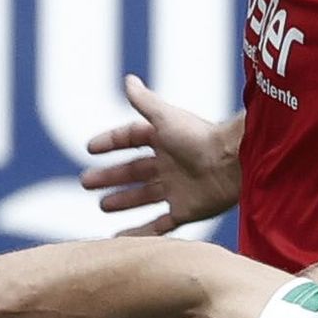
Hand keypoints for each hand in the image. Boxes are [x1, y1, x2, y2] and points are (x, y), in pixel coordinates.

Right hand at [81, 74, 237, 230]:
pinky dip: (141, 232)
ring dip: (123, 201)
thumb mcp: (166, 118)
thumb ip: (145, 102)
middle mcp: (170, 164)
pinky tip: (120, 237)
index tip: (90, 148)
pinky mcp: (186, 211)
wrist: (232, 164)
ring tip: (102, 206)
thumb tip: (128, 80)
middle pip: (134, 171)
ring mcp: (177, 189)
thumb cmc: (199, 137)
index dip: (111, 142)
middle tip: (86, 183)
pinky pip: (159, 225)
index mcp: (164, 139)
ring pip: (144, 196)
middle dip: (110, 176)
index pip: (132, 138)